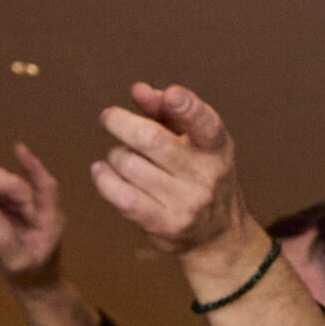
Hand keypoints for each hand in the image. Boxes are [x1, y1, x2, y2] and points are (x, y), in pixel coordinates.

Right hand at [0, 144, 66, 289]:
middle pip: (13, 185)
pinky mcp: (9, 209)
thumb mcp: (16, 262)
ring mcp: (23, 207)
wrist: (31, 281)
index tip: (18, 149)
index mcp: (48, 219)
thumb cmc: (30, 274)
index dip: (33, 167)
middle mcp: (37, 208)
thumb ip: (2, 239)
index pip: (46, 188)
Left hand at [90, 83, 257, 263]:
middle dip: (119, 122)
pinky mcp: (165, 224)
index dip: (188, 108)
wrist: (220, 235)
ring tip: (122, 159)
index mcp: (217, 149)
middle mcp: (206, 176)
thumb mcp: (195, 142)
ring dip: (115, 155)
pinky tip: (104, 172)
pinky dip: (104, 178)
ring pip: (127, 164)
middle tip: (109, 118)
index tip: (172, 95)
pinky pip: (120, 194)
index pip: (207, 125)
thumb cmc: (200, 177)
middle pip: (150, 140)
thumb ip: (168, 111)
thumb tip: (139, 90)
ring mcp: (187, 203)